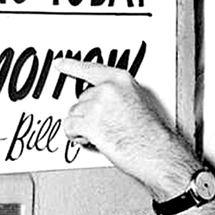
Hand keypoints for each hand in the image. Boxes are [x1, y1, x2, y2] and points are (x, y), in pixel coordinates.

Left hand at [54, 58, 194, 198]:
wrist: (154, 151)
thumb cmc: (150, 133)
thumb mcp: (138, 101)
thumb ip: (117, 96)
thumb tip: (102, 104)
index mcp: (120, 80)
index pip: (91, 69)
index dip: (72, 66)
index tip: (60, 63)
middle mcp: (107, 89)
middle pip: (81, 98)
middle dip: (88, 114)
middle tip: (104, 127)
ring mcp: (97, 105)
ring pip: (74, 114)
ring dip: (82, 126)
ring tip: (101, 135)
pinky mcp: (89, 123)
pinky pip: (69, 127)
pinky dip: (75, 136)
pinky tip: (88, 139)